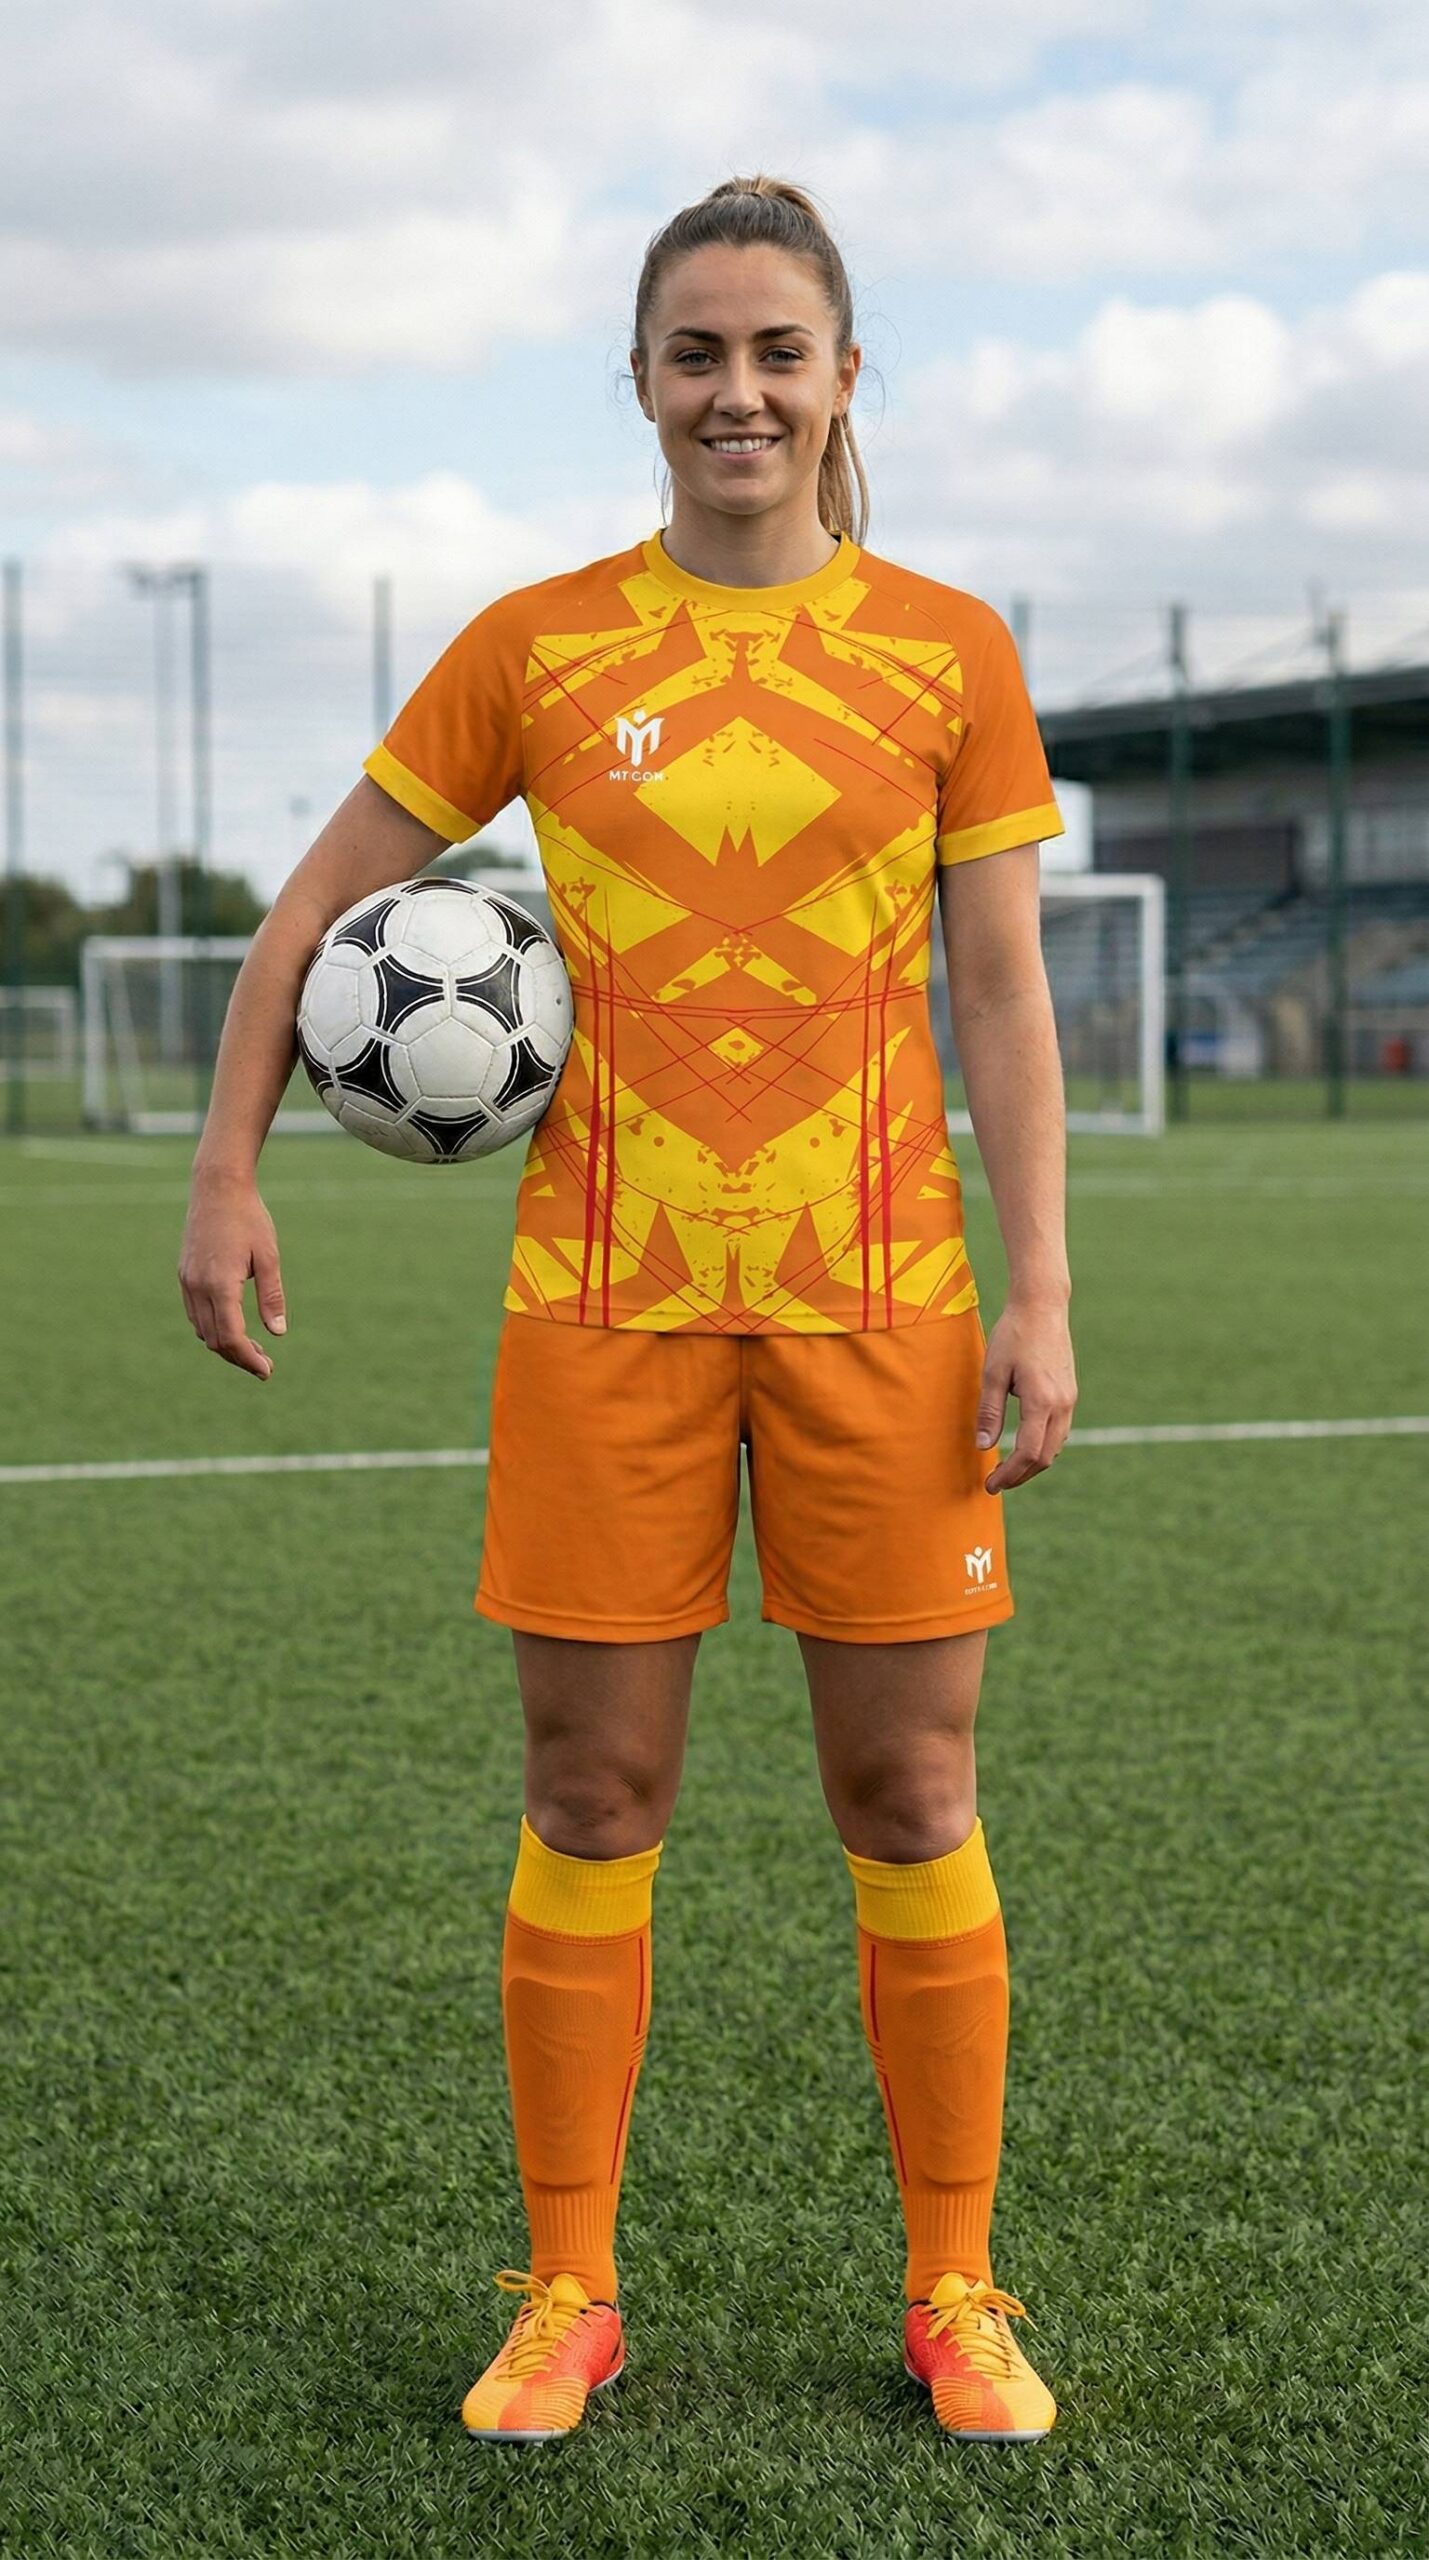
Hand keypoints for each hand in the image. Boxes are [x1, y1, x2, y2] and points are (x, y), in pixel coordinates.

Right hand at [178, 1170, 286, 1380]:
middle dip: (239, 1357)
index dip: (248, 1359)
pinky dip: (213, 1328)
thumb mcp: (269, 1257)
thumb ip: (272, 1296)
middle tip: (265, 1365)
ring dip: (225, 1345)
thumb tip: (278, 1333)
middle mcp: (198, 1287)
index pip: (231, 1337)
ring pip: (202, 1329)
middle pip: (215, 1340)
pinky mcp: (185, 1274)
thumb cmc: (249, 1218)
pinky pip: (195, 1313)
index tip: (266, 1371)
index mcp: (220, 1285)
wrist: (217, 1187)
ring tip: (254, 1348)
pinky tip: (234, 1326)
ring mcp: (188, 1281)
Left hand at [975, 1300, 1075, 1492]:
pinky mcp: (1069, 1393)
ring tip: (1007, 1468)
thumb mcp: (992, 1373)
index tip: (991, 1484)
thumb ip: (989, 1412)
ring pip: (1056, 1446)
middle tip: (996, 1482)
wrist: (1042, 1307)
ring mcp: (1069, 1400)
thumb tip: (983, 1446)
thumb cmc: (1013, 1336)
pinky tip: (1024, 1445)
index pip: (1029, 1453)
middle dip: (1021, 1475)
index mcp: (1042, 1402)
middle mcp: (1061, 1405)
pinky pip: (1059, 1431)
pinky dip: (1043, 1446)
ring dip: (1033, 1463)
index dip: (1010, 1475)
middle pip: (1045, 1457)